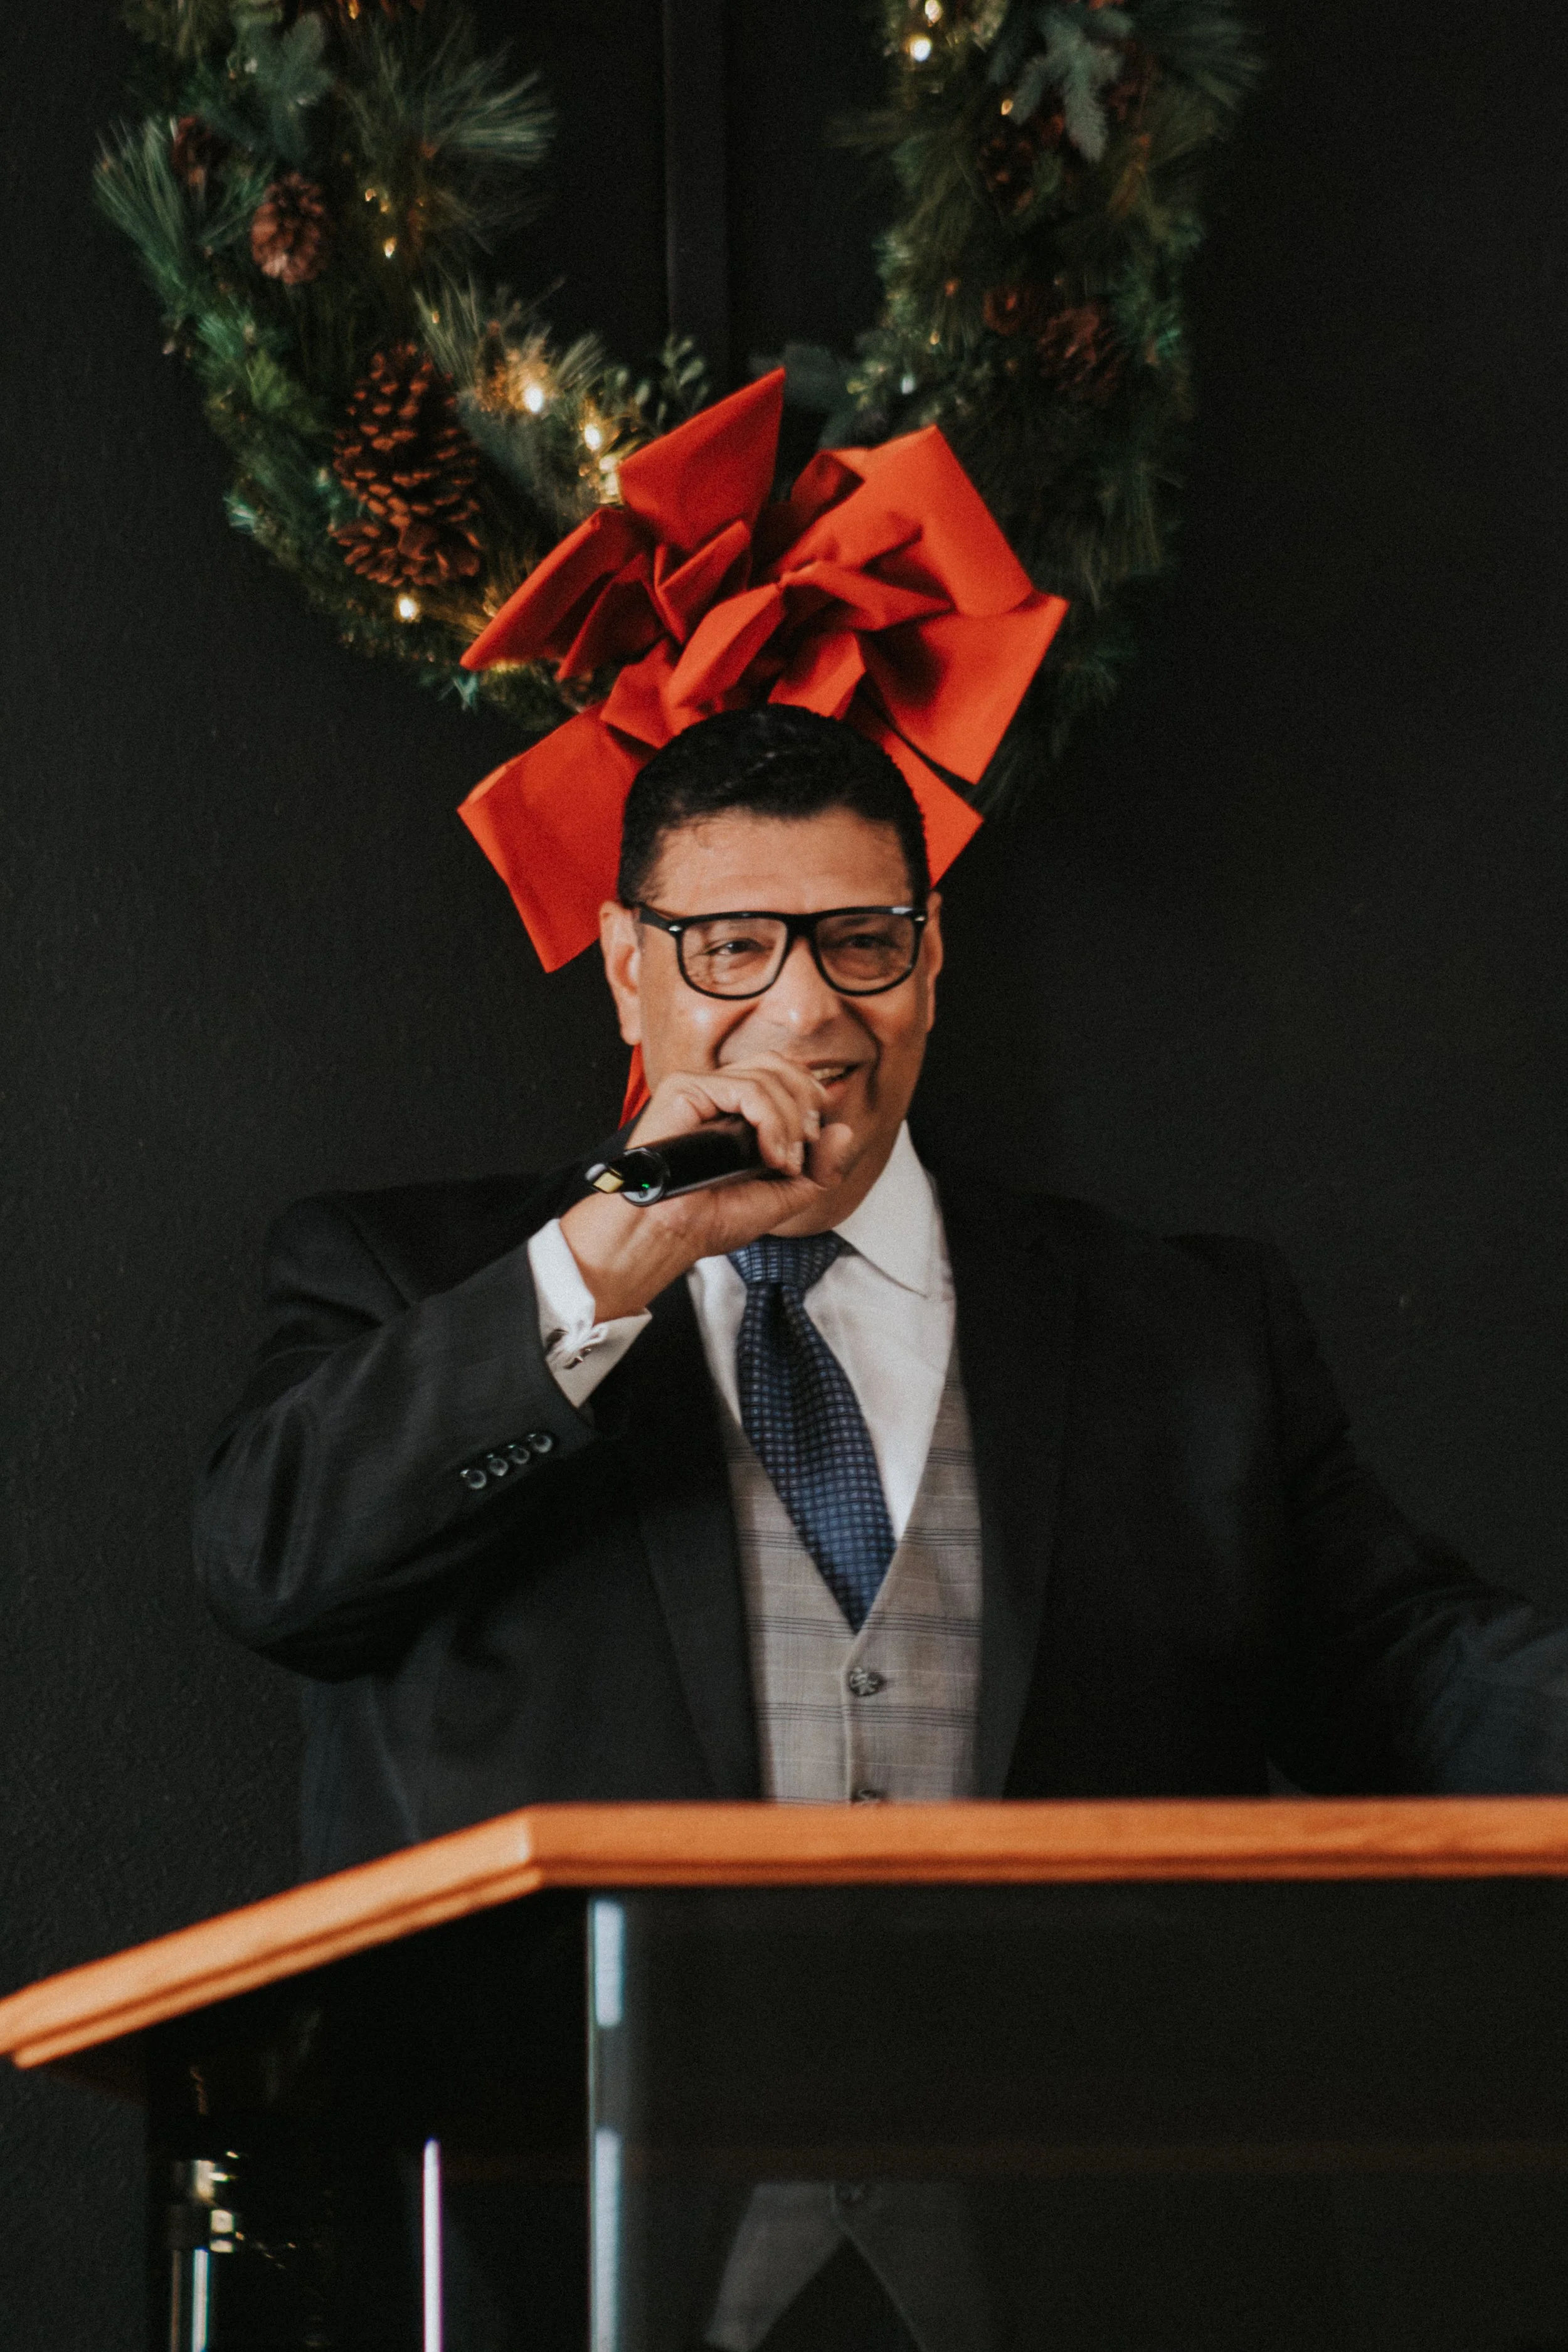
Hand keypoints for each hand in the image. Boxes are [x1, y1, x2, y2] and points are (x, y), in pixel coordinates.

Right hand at [558, 1056, 856, 1319]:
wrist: (668, 1235)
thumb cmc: (709, 1220)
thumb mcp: (783, 1196)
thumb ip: (819, 1168)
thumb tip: (844, 1130)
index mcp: (738, 1111)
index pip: (785, 1075)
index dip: (811, 1098)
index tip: (812, 1144)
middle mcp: (720, 1094)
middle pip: (781, 1066)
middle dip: (807, 1106)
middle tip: (802, 1151)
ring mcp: (702, 1087)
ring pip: (769, 1075)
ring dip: (790, 1122)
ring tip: (781, 1162)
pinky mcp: (685, 1088)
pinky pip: (747, 1089)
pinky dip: (771, 1122)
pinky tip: (768, 1154)